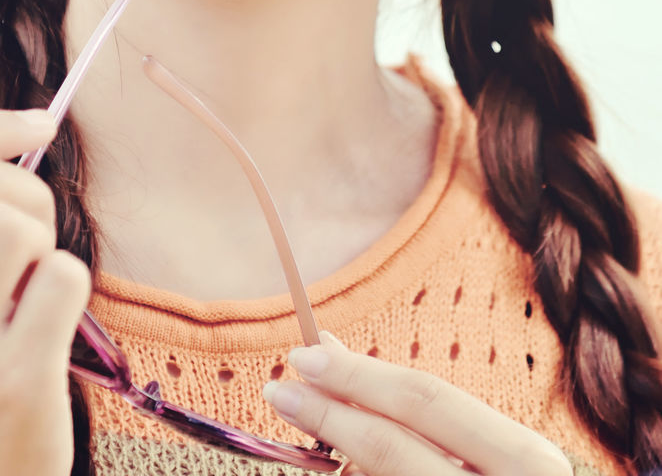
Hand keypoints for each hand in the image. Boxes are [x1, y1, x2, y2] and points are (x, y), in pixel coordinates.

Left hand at [263, 331, 572, 474]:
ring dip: (338, 460)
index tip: (305, 355)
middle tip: (280, 388)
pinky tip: (340, 470)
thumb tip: (326, 347)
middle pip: (397, 449)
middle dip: (332, 415)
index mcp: (529, 464)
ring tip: (304, 430)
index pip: (430, 403)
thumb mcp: (483, 451)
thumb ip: (415, 409)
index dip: (360, 376)